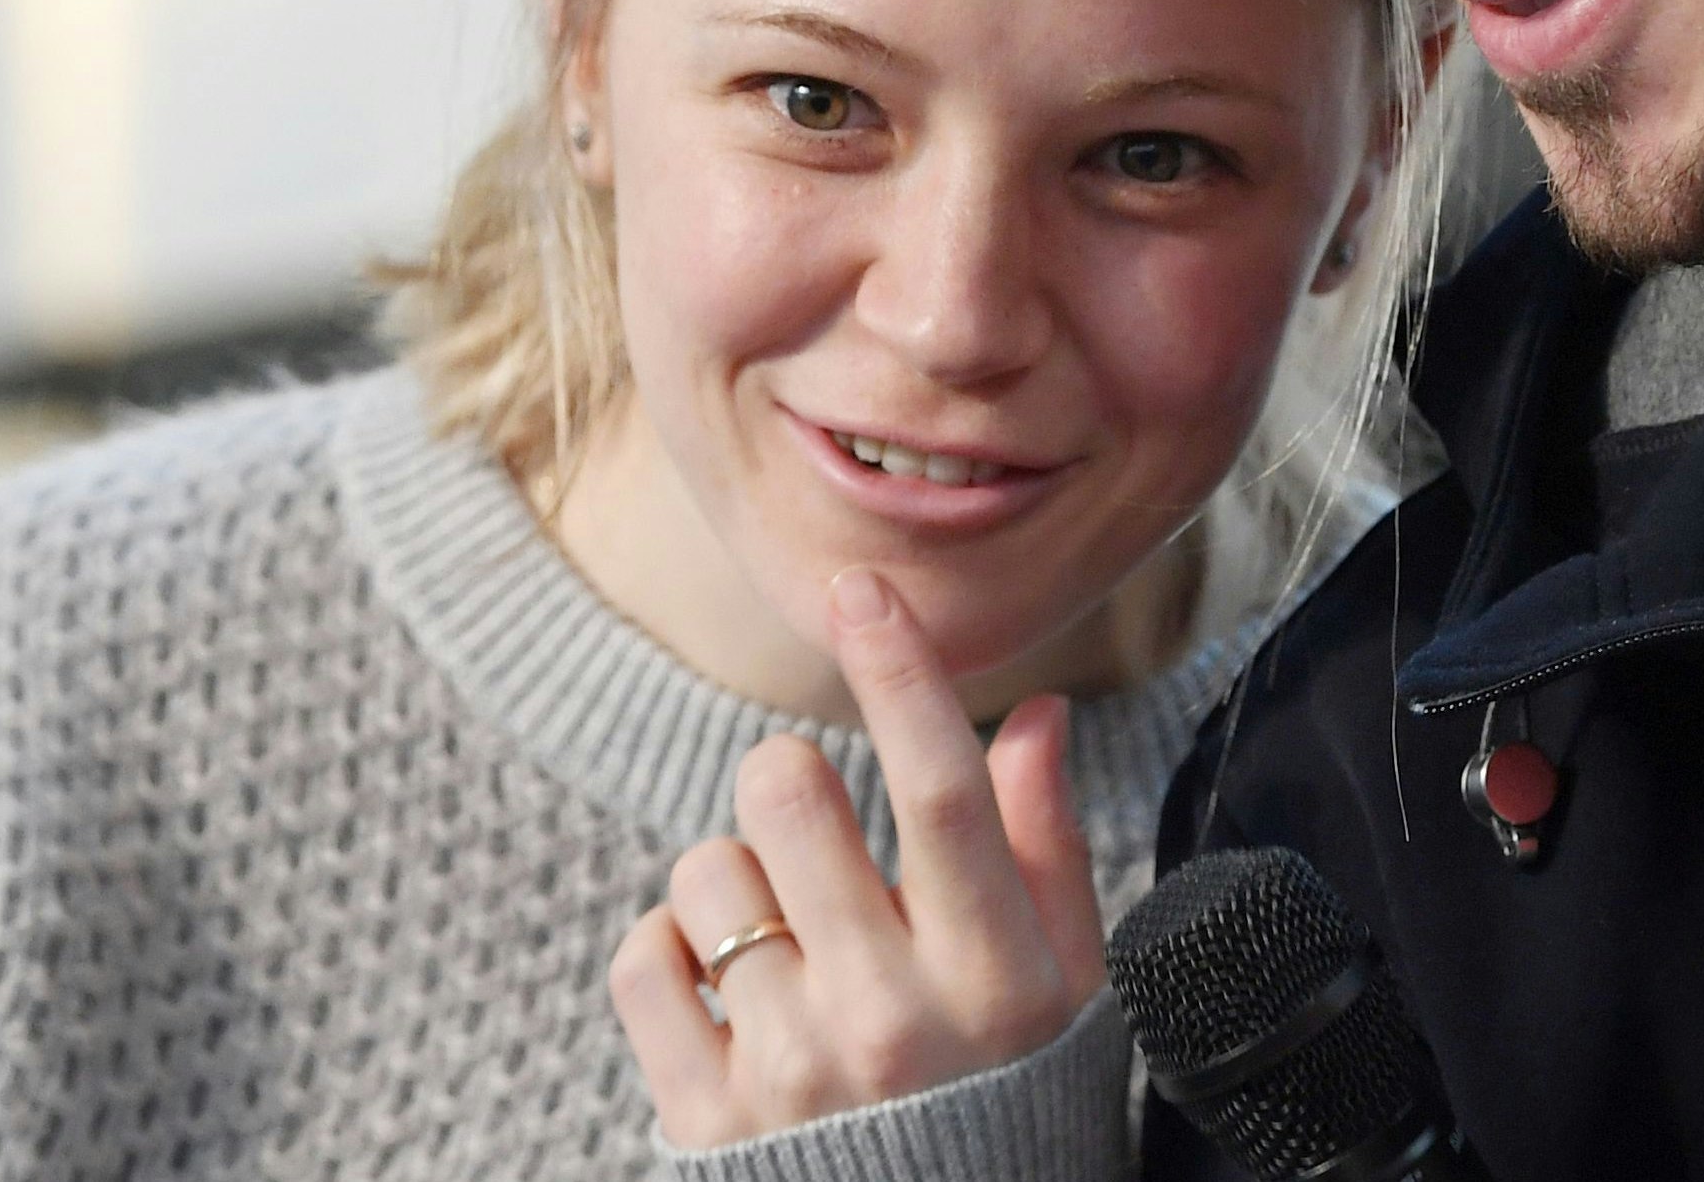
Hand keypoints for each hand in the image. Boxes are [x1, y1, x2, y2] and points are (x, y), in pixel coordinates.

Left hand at [610, 566, 1107, 1147]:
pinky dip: (669, 947)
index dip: (899, 673)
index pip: (944, 791)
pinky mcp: (704, 1116)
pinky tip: (724, 982)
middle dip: (792, 780)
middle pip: (793, 799)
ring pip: (706, 871)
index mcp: (995, 976)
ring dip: (736, 878)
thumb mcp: (1063, 979)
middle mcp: (892, 1022)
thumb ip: (1042, 843)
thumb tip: (1031, 713)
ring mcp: (790, 1072)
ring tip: (785, 935)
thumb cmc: (1008, 1092)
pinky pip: (640, 958)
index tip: (859, 588)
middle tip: (815, 827)